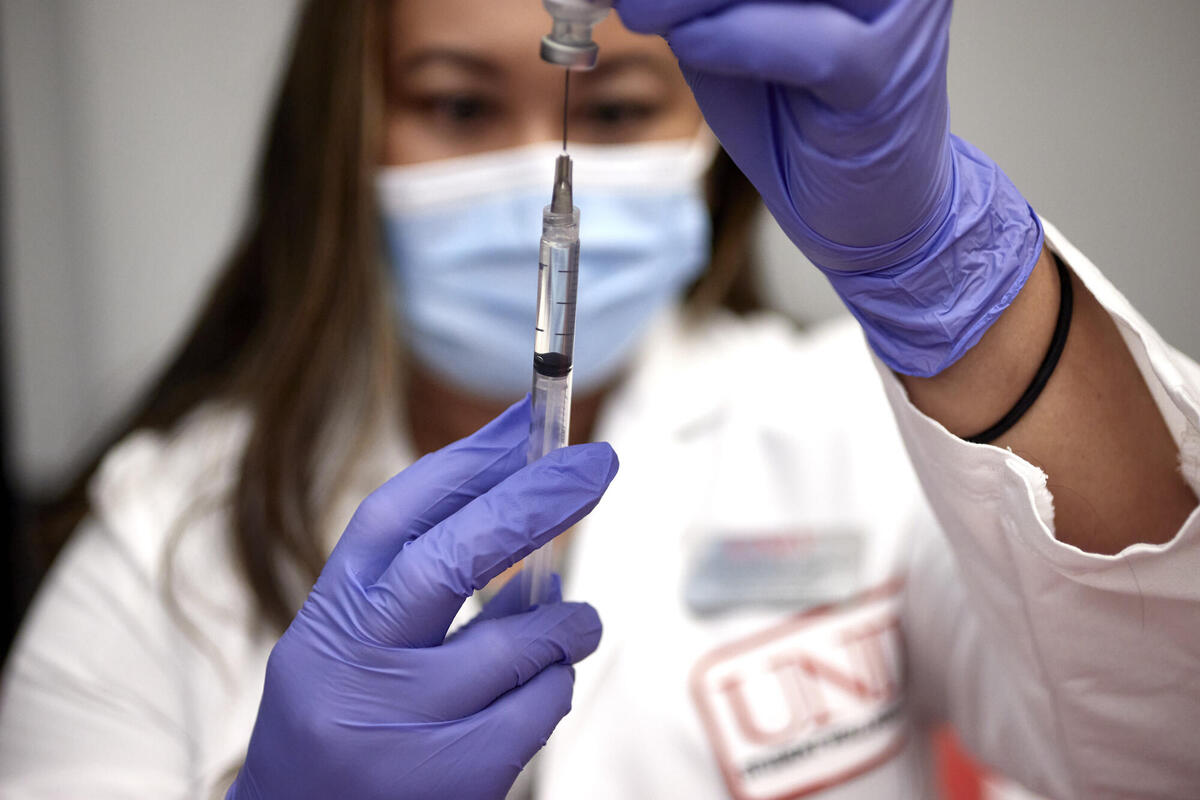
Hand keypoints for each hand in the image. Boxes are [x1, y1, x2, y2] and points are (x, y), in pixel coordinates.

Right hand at [226, 398, 617, 799]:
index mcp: (325, 624)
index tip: (527, 423)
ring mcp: (399, 729)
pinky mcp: (451, 780)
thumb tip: (524, 506)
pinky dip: (556, 686)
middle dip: (535, 500)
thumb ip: (416, 594)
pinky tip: (545, 689)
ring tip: (575, 623)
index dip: (465, 461)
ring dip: (567, 622)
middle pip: (453, 558)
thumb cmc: (342, 734)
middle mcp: (352, 670)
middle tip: (598, 463)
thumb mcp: (350, 654)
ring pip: (519, 641)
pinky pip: (540, 705)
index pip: (394, 518)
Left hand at [616, 0, 1042, 375]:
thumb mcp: (731, 36)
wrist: (870, 208)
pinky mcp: (887, 74)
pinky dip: (739, 42)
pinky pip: (812, 47)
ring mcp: (899, 13)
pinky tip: (692, 46)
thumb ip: (695, 1)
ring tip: (639, 11)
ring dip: (696, 0)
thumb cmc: (803, 118)